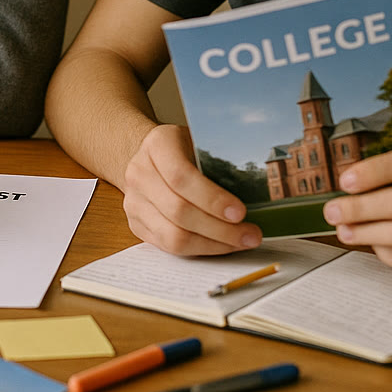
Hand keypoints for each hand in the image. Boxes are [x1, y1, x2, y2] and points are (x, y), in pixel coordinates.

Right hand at [122, 124, 262, 254]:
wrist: (153, 157)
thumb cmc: (186, 149)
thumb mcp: (201, 142)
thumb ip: (219, 160)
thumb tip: (259, 191)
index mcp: (157, 144)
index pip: (181, 177)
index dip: (212, 198)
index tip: (240, 212)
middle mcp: (139, 172)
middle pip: (178, 211)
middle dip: (220, 228)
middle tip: (251, 234)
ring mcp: (133, 201)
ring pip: (173, 235)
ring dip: (213, 244)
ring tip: (241, 242)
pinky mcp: (135, 224)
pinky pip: (169, 246)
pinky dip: (200, 249)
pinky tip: (221, 245)